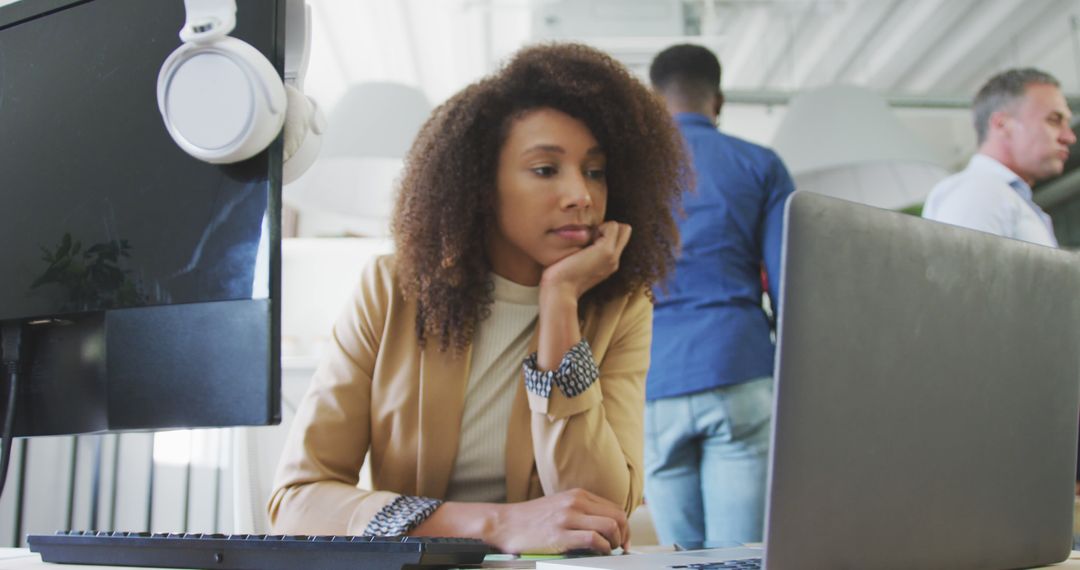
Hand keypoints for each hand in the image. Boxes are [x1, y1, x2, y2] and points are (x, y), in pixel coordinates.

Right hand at [488, 488, 629, 554]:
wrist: (504, 523)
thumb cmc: (531, 520)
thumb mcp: (560, 506)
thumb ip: (581, 511)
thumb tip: (606, 527)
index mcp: (578, 495)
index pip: (615, 508)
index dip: (625, 527)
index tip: (623, 540)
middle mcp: (575, 502)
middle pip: (618, 516)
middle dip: (624, 535)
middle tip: (620, 548)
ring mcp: (568, 517)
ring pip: (610, 526)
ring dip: (615, 542)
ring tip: (607, 550)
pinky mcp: (560, 535)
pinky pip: (594, 540)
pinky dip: (602, 548)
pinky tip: (597, 553)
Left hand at [541, 221, 631, 300]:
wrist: (559, 292)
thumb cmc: (558, 279)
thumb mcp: (573, 265)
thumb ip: (582, 254)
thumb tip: (578, 238)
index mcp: (607, 265)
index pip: (618, 239)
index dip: (605, 232)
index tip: (586, 239)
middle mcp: (614, 261)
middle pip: (624, 231)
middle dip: (608, 226)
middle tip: (588, 236)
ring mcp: (612, 256)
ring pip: (620, 227)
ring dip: (603, 226)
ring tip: (587, 238)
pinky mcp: (607, 251)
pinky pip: (613, 225)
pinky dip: (600, 225)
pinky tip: (585, 237)